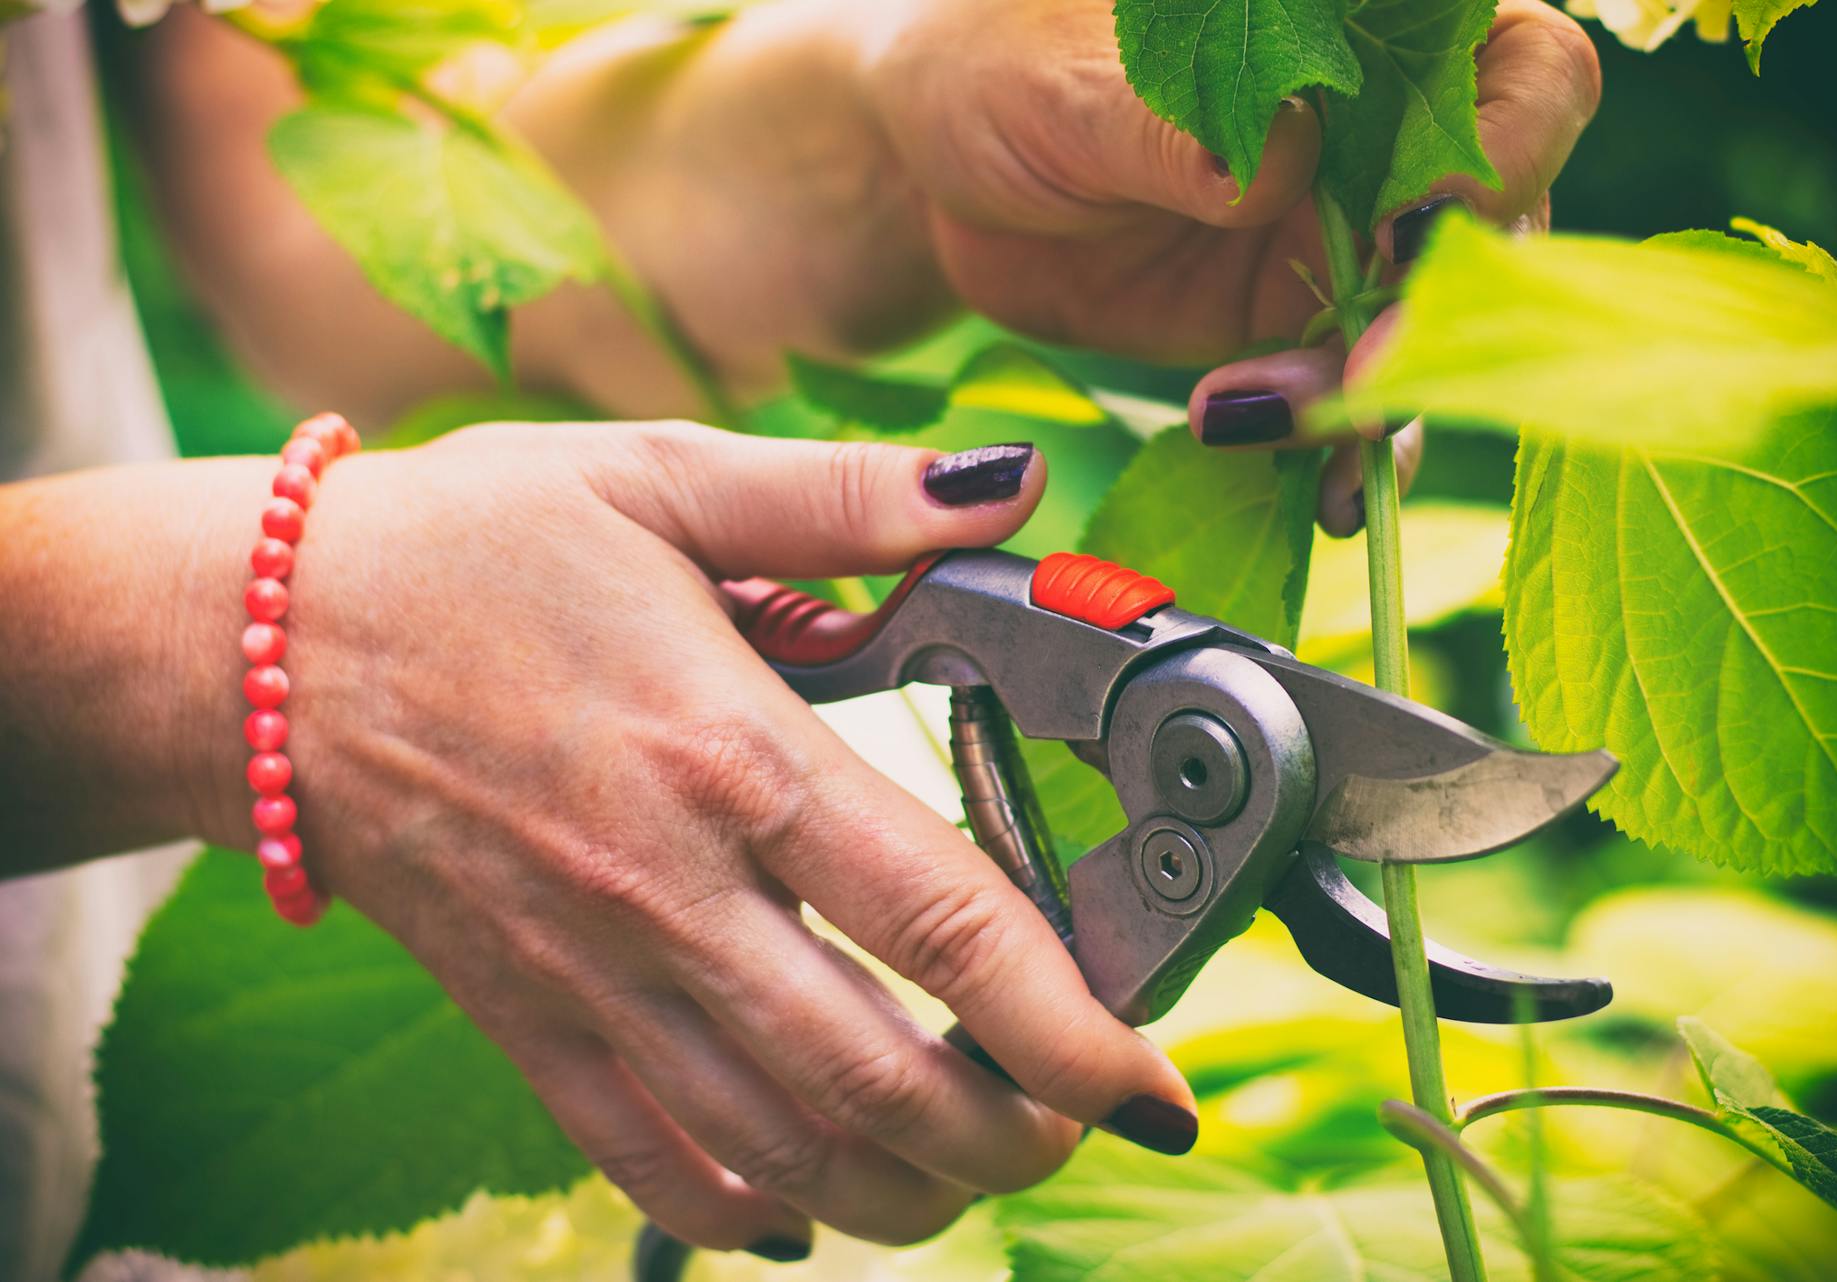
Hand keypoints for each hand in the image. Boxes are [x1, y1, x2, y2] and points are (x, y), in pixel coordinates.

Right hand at [202, 425, 1195, 1254]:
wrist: (263, 645)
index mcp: (727, 752)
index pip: (938, 919)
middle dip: (1010, 1136)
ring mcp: (589, 977)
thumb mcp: (660, 477)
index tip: (1146, 1070)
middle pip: (874, 1079)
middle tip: (1081, 1122)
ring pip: (777, 1152)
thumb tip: (1007, 488)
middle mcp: (666, 890)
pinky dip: (751, 1210)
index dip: (1065, 1020)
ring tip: (980, 1169)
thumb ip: (846, 496)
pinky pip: (649, 1163)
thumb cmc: (467, 550)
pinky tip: (815, 1203)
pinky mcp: (526, 1023)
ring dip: (904, 1192)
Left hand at [866, 0, 1597, 529]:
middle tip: (1362, 373)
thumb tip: (1275, 165)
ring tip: (1269, 425)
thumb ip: (1176, 124)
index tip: (1420, 219)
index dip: (1506, 141)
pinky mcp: (1300, 323)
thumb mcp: (1066, 84)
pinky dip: (1350, 449)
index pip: (1517, 65)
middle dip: (1439, 305)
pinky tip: (1324, 494)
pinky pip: (1358, 392)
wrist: (938, 170)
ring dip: (1384, 395)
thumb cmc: (997, 67)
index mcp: (1355, 21)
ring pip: (1434, 321)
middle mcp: (1383, 124)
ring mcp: (1348, 229)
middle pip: (1499, 213)